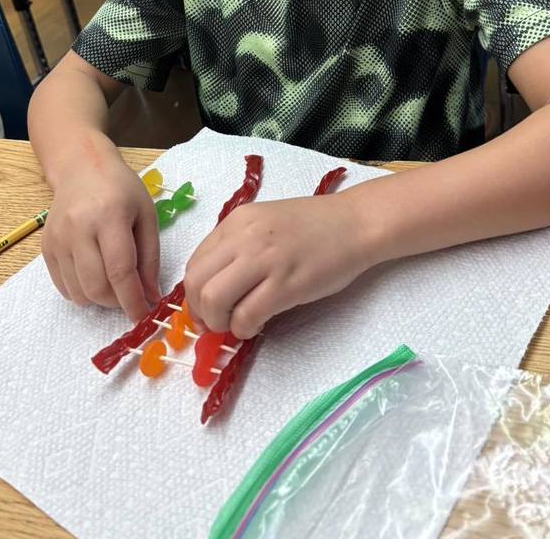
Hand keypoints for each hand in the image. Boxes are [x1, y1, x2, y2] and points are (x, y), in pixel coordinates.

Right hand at [42, 154, 159, 320]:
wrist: (82, 168)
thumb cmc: (121, 189)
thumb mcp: (146, 216)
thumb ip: (150, 258)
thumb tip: (151, 296)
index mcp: (109, 216)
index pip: (120, 270)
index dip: (133, 299)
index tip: (143, 317)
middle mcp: (78, 228)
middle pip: (96, 286)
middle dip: (117, 302)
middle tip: (130, 297)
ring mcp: (58, 239)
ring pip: (78, 292)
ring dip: (100, 300)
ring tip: (114, 285)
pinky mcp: (46, 247)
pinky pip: (63, 287)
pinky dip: (82, 292)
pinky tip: (95, 277)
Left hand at [184, 195, 368, 337]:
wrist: (355, 223)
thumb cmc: (314, 225)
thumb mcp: (264, 223)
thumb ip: (237, 246)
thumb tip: (214, 285)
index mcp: (236, 221)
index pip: (195, 263)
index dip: (194, 294)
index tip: (206, 309)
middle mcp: (244, 237)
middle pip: (196, 283)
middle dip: (200, 312)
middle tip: (215, 324)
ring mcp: (265, 259)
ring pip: (214, 300)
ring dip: (218, 323)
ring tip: (235, 325)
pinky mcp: (286, 283)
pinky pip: (247, 315)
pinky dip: (244, 329)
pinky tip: (256, 326)